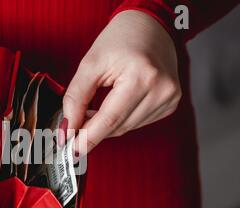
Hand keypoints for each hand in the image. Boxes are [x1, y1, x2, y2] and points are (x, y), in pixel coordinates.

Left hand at [62, 10, 181, 155]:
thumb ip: (76, 98)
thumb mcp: (90, 64)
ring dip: (107, 124)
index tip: (72, 150)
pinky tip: (116, 104)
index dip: (88, 138)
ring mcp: (169, 98)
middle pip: (118, 127)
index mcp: (142, 76)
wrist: (150, 25)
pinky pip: (138, 123)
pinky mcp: (171, 103)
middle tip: (75, 125)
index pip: (110, 119)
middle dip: (93, 130)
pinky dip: (121, 119)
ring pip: (127, 128)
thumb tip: (67, 128)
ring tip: (95, 106)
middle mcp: (161, 89)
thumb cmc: (121, 38)